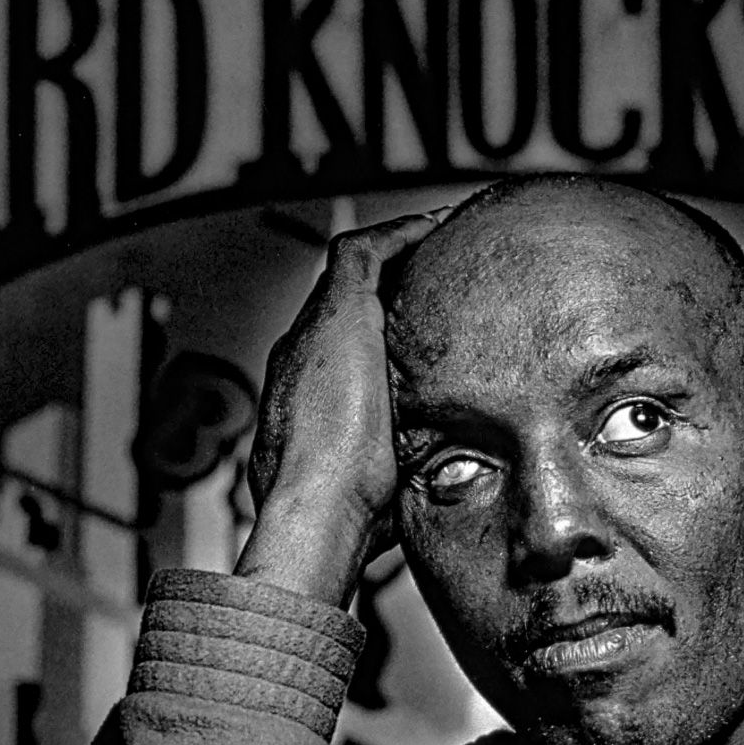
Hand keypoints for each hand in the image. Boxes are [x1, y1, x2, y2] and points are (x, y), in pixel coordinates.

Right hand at [234, 210, 445, 606]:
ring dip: (397, 252)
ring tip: (442, 240)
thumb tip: (442, 490)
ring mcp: (314, 333)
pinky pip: (364, 252)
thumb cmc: (347, 516)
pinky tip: (439, 228)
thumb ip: (403, 478)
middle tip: (438, 283)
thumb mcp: (383, 492)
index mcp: (308, 403)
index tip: (422, 343)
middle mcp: (302, 358)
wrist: (316, 506)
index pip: (346, 357)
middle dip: (391, 293)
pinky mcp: (337, 311)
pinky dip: (401, 236)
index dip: (384, 343)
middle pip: (348, 310)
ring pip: (354, 272)